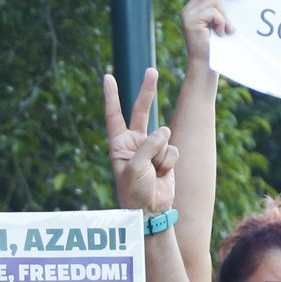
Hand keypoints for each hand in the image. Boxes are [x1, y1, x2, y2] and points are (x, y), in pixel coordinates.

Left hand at [105, 70, 177, 216]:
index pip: (114, 115)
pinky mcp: (166, 156)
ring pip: (163, 137)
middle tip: (152, 71)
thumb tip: (165, 130)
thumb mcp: (135, 168)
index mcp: (119, 144)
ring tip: (153, 173)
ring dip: (160, 156)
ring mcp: (151, 148)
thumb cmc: (134, 192)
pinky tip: (162, 175)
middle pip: (141, 111)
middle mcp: (134, 143)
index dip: (112, 96)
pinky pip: (172, 150)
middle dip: (147, 91)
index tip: (108, 77)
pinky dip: (168, 163)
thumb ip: (149, 146)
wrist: (151, 211)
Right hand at [182, 0, 240, 69]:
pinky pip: (212, 10)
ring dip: (226, 16)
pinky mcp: (190, 20)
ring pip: (214, 0)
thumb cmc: (220, 48)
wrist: (207, 67)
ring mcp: (188, 13)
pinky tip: (222, 33)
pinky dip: (221, 21)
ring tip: (229, 30)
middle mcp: (190, 7)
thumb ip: (226, 9)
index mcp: (198, 6)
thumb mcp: (225, 23)